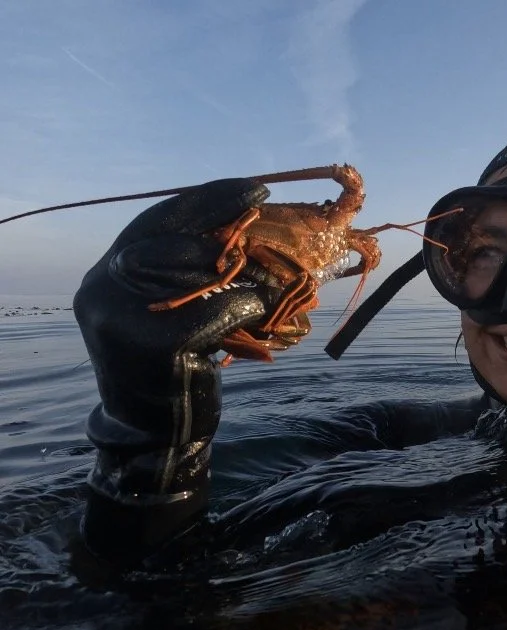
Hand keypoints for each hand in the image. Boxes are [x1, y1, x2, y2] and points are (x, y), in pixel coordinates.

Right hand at [72, 178, 286, 559]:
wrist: (154, 434)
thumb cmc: (174, 364)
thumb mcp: (171, 306)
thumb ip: (189, 268)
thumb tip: (245, 226)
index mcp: (107, 271)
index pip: (159, 219)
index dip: (209, 199)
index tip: (256, 189)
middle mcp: (101, 288)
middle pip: (173, 241)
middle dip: (228, 232)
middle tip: (269, 226)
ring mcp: (118, 316)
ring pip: (194, 273)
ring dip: (245, 273)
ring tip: (276, 276)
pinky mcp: (148, 345)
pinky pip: (210, 311)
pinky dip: (244, 307)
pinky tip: (264, 310)